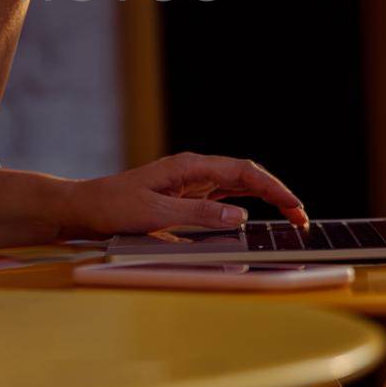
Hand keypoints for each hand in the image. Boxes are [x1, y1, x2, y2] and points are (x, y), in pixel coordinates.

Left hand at [56, 152, 308, 239]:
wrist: (84, 208)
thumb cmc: (112, 207)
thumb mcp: (154, 213)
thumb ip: (197, 215)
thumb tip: (238, 217)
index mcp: (189, 167)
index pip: (243, 172)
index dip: (273, 188)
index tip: (295, 206)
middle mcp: (193, 172)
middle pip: (246, 177)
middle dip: (277, 194)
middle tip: (301, 219)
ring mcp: (190, 184)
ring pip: (237, 188)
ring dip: (264, 201)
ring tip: (289, 219)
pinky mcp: (184, 199)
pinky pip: (222, 200)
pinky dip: (244, 207)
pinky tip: (255, 218)